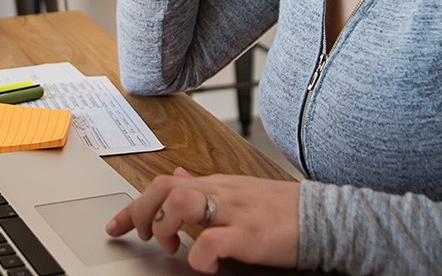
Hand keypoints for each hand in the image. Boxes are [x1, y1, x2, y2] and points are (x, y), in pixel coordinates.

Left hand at [105, 167, 298, 273]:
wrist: (325, 217)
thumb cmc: (282, 209)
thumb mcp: (239, 190)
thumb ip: (206, 185)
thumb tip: (178, 176)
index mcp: (217, 184)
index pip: (165, 183)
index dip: (134, 206)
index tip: (116, 225)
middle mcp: (221, 192)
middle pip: (164, 188)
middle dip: (142, 212)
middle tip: (146, 236)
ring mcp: (234, 212)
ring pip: (182, 202)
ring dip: (167, 227)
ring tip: (173, 246)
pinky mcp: (250, 235)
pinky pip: (212, 242)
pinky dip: (199, 257)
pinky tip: (203, 265)